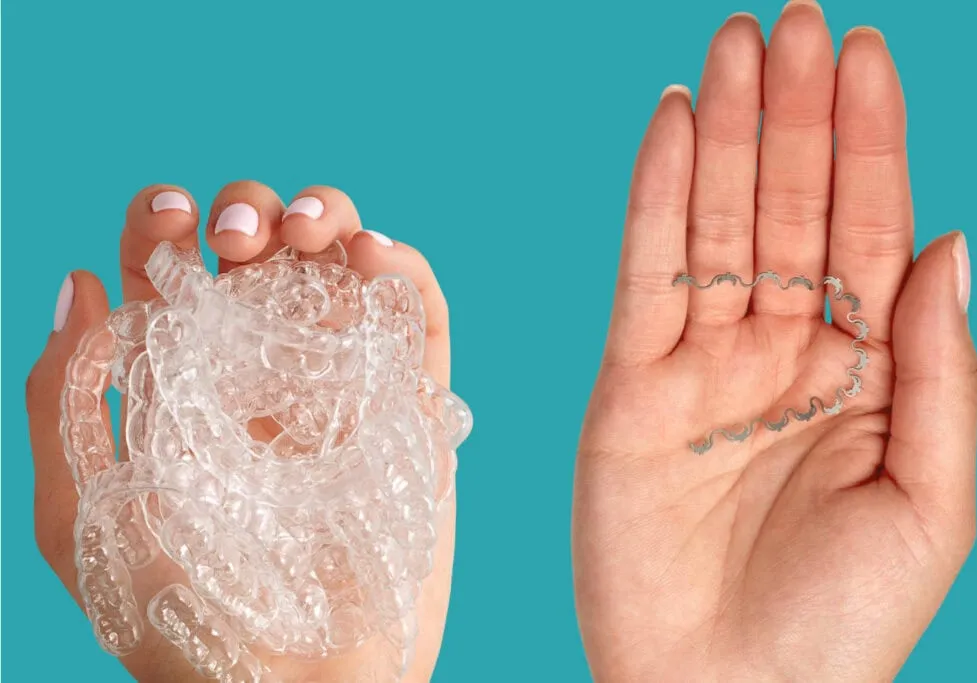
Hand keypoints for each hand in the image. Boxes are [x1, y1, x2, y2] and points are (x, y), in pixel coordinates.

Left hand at [27, 182, 453, 681]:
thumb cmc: (181, 620)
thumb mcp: (84, 515)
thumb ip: (63, 399)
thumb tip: (78, 281)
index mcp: (188, 382)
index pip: (178, 271)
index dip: (166, 221)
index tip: (168, 219)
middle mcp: (267, 370)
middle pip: (267, 250)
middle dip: (252, 211)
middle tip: (239, 242)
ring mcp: (345, 384)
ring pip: (346, 264)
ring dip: (330, 217)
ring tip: (309, 234)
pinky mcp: (413, 407)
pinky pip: (421, 316)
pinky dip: (406, 267)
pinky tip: (371, 257)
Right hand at [573, 4, 976, 680]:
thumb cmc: (839, 626)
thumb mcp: (929, 500)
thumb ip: (937, 367)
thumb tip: (954, 242)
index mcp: (863, 374)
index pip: (870, 232)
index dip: (871, 144)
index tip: (865, 55)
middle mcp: (781, 353)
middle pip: (792, 210)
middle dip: (797, 116)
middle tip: (793, 20)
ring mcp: (702, 364)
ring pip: (716, 224)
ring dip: (728, 134)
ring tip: (735, 46)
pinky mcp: (628, 385)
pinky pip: (645, 274)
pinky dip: (656, 198)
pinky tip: (674, 126)